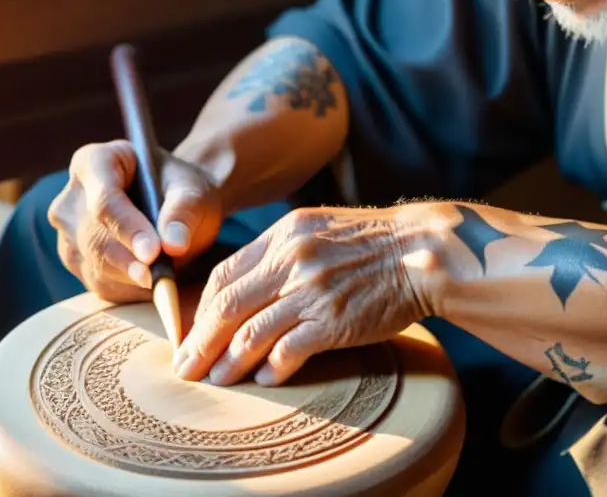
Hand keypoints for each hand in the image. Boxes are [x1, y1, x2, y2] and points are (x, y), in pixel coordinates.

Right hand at [47, 140, 224, 302]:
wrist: (174, 204)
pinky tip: (152, 282)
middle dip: (129, 261)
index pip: (104, 199)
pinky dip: (128, 289)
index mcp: (95, 162)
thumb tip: (173, 245)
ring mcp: (68, 230)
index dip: (127, 228)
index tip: (153, 253)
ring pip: (94, 264)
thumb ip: (183, 212)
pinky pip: (98, 283)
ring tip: (165, 276)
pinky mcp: (75, 259)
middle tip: (161, 278)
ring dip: (131, 278)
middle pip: (93, 237)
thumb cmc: (181, 189)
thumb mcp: (193, 191)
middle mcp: (71, 196)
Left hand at [172, 203, 442, 386]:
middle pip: (226, 307)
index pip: (224, 274)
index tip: (193, 331)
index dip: (200, 309)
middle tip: (186, 367)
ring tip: (217, 380)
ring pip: (250, 333)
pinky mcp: (333, 321)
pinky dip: (271, 369)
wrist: (420, 251)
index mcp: (283, 234)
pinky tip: (265, 380)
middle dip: (199, 342)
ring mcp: (311, 291)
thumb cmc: (373, 241)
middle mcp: (291, 260)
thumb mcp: (319, 226)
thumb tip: (247, 282)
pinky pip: (288, 351)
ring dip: (228, 362)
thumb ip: (283, 249)